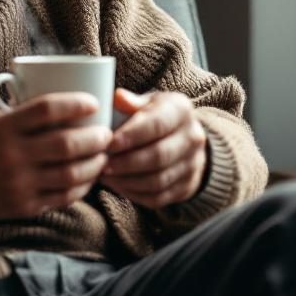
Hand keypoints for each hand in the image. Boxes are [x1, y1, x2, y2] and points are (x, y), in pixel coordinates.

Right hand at [0, 93, 111, 224]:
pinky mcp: (25, 206)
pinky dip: (83, 186)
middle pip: (65, 144)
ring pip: (70, 173)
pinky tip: (90, 177)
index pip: (46, 109)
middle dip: (95, 138)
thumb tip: (69, 96)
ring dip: (94, 164)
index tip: (94, 103)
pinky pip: (64, 196)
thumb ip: (26, 112)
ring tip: (103, 155)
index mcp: (4, 127)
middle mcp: (11, 155)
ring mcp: (19, 183)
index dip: (75, 104)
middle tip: (107, 134)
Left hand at [100, 89, 206, 208]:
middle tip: (102, 163)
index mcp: (181, 109)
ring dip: (128, 180)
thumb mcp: (147, 103)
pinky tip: (117, 185)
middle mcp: (193, 137)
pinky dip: (134, 193)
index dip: (131, 136)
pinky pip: (159, 197)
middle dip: (126, 162)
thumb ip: (131, 102)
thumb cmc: (155, 117)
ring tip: (105, 175)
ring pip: (158, 180)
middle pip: (159, 155)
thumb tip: (118, 98)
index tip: (108, 143)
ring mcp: (193, 164)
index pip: (157, 124)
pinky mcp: (186, 187)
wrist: (183, 140)